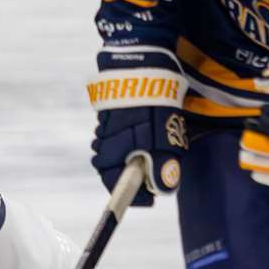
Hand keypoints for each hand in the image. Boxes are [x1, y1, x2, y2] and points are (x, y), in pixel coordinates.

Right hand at [87, 56, 188, 206]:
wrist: (141, 68)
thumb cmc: (154, 107)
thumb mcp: (164, 141)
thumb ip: (162, 167)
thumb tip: (161, 189)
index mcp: (114, 154)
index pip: (117, 187)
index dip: (135, 197)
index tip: (150, 200)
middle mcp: (103, 144)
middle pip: (114, 171)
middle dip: (133, 176)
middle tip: (155, 173)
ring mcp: (104, 128)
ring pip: (115, 153)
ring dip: (132, 157)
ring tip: (153, 148)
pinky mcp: (108, 115)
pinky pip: (115, 137)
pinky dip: (129, 140)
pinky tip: (144, 130)